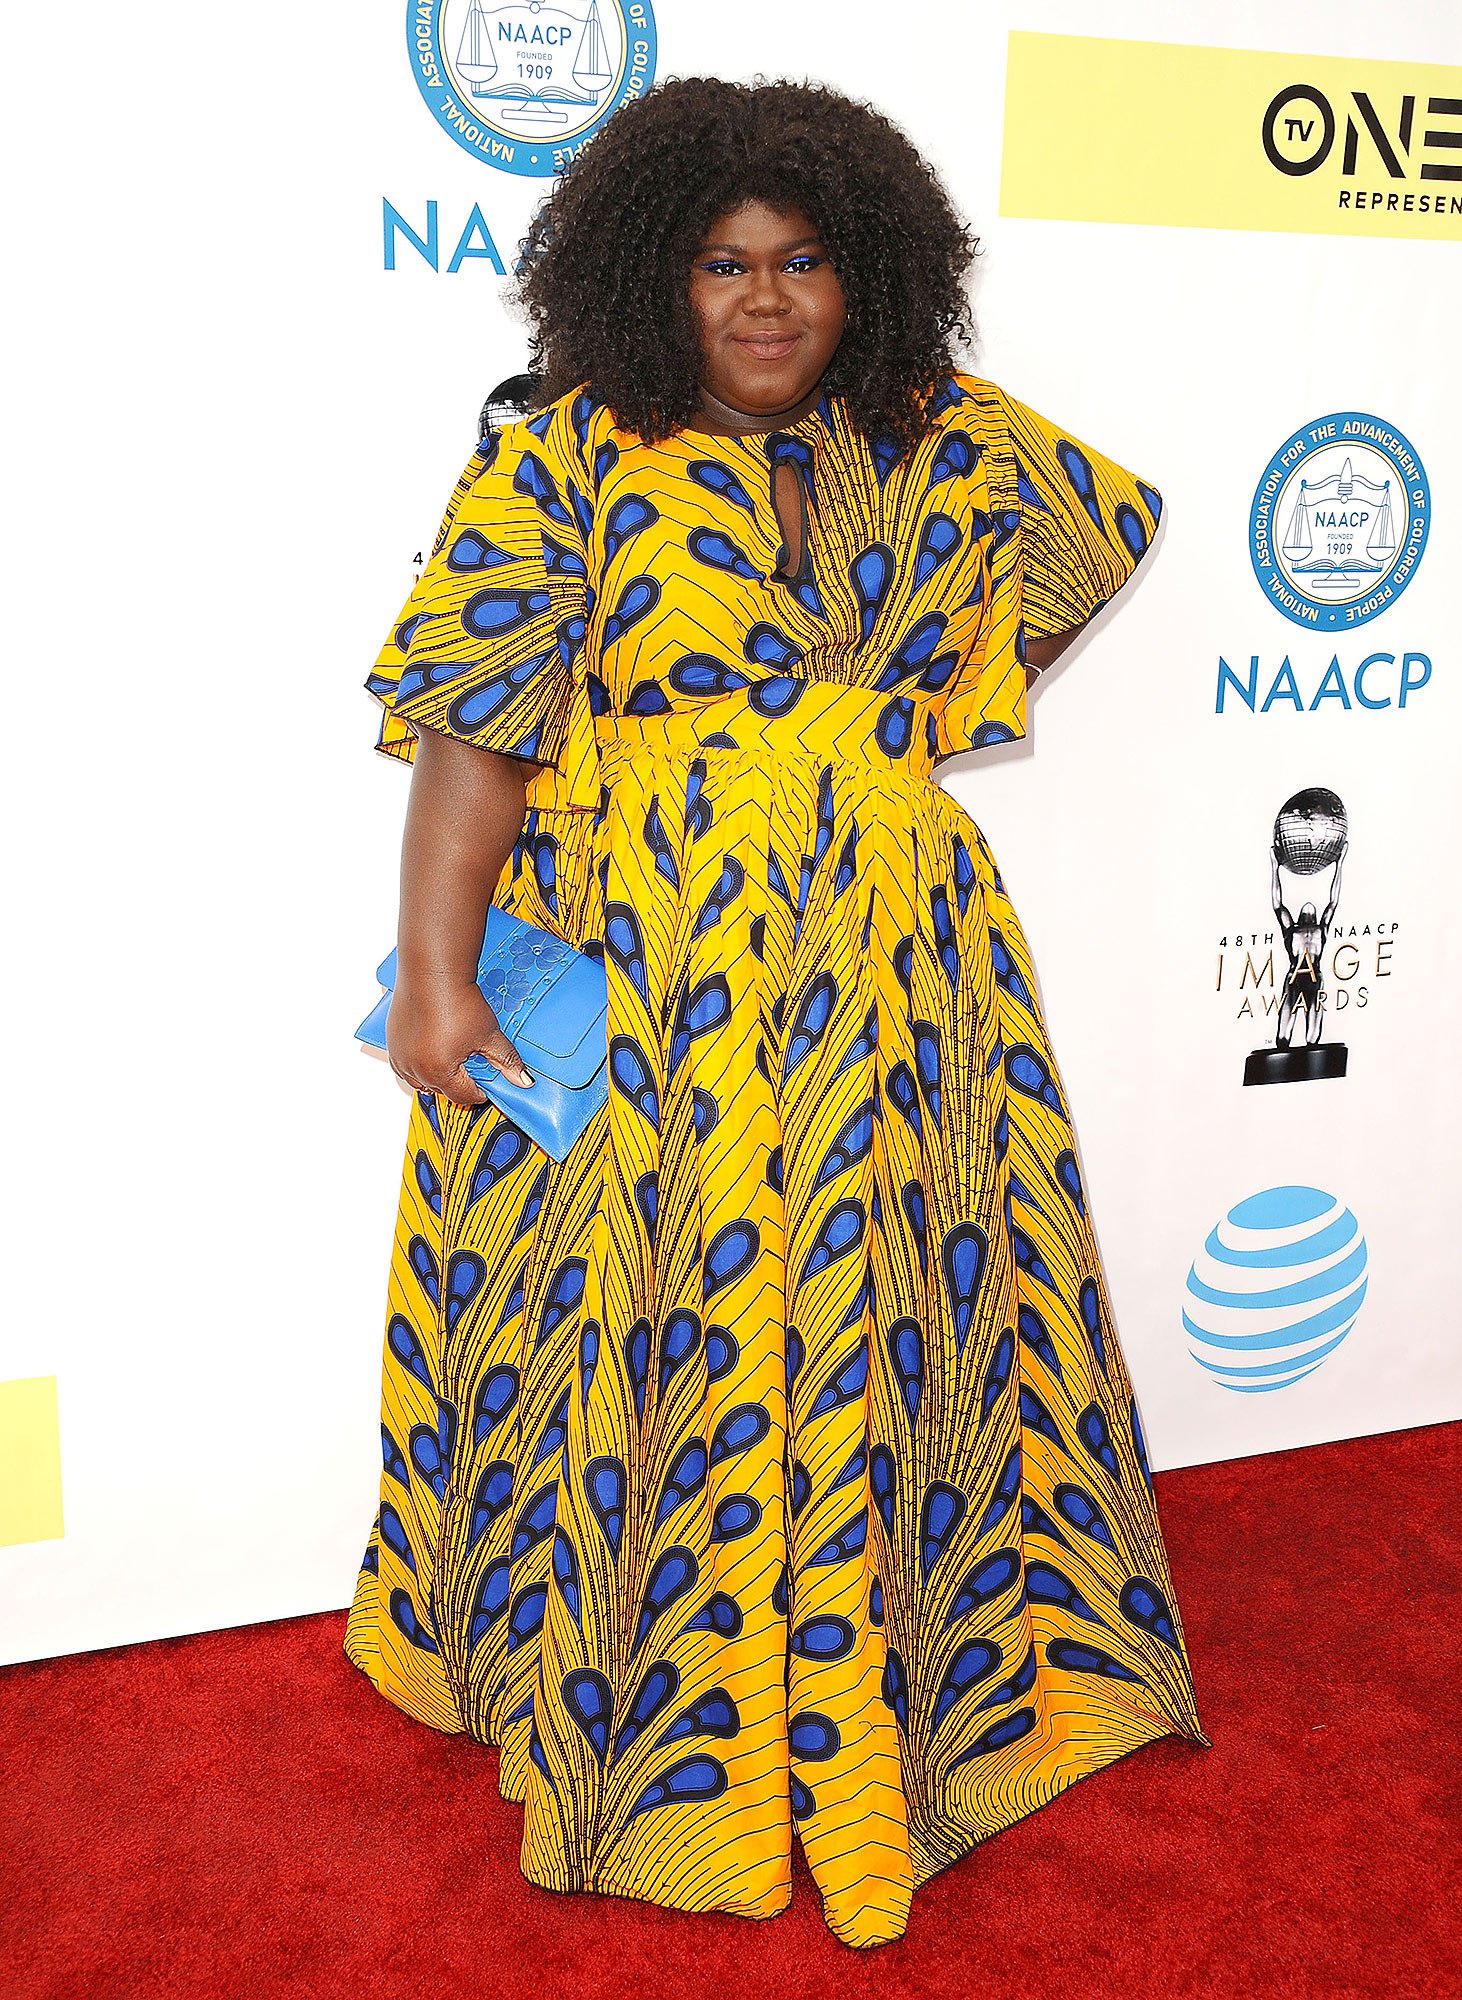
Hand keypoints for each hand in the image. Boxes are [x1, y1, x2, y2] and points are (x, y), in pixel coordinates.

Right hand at [386, 976, 533, 1106]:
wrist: (432, 972)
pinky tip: (431, 1047)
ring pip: (420, 1080)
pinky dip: (417, 1062)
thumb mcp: (489, 1034)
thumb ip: (506, 1060)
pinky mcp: (392, 1041)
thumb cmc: (456, 1001)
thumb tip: (522, 1079)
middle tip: (471, 1061)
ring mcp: (400, 1055)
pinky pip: (404, 1064)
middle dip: (457, 1081)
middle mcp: (415, 1069)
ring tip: (451, 1054)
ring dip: (435, 1074)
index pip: (463, 1096)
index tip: (485, 1082)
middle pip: (441, 1089)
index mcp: (439, 1072)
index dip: (479, 1090)